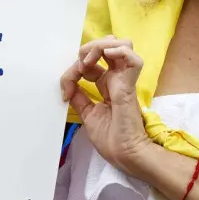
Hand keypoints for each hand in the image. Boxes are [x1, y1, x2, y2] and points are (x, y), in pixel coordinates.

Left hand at [60, 37, 150, 173]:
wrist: (124, 155)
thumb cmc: (111, 139)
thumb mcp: (88, 114)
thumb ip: (80, 98)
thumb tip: (68, 85)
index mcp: (108, 86)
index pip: (93, 62)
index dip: (77, 66)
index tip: (66, 88)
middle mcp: (117, 79)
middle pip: (109, 46)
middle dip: (90, 48)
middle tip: (79, 64)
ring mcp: (124, 81)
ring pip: (123, 45)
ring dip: (102, 46)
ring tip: (89, 60)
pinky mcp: (129, 86)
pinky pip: (133, 59)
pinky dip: (119, 52)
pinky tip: (106, 57)